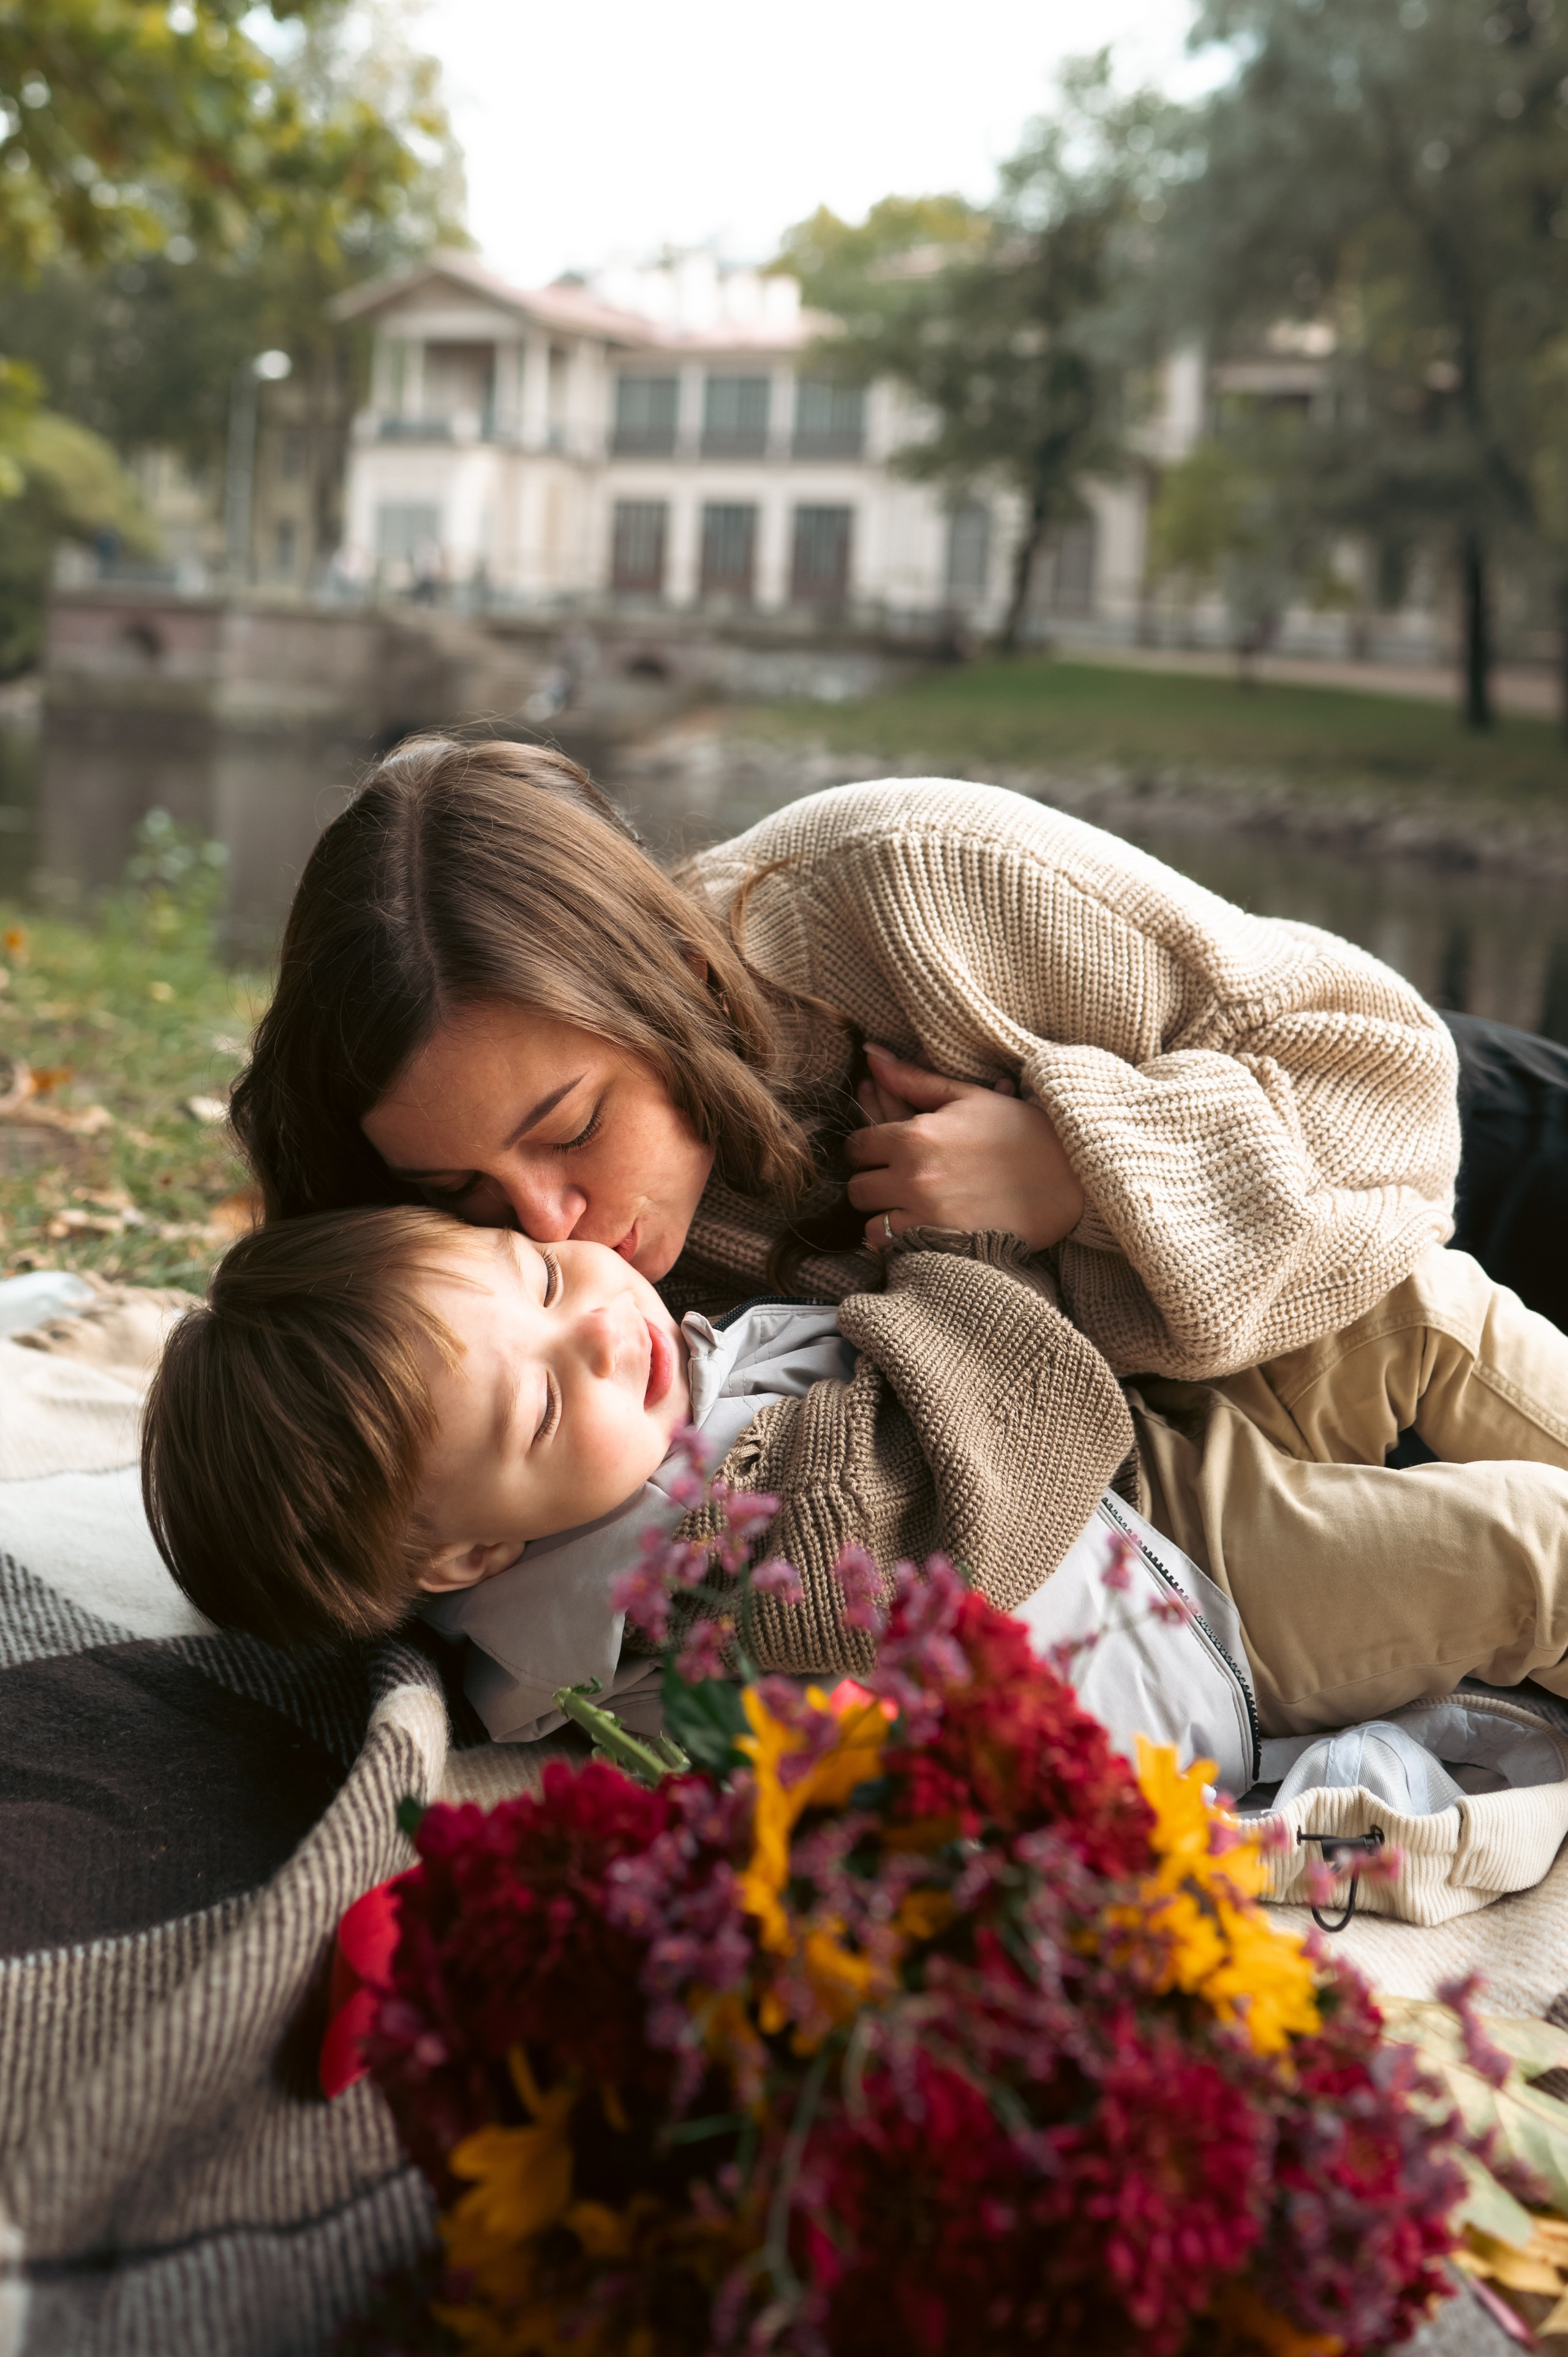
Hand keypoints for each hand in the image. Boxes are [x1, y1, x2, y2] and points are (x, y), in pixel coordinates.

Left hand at [846, 1044, 1084, 1252]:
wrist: (1072, 1178)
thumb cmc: (1021, 1132)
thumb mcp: (969, 1096)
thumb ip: (913, 1079)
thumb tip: (869, 1052)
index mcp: (917, 1134)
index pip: (856, 1145)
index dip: (865, 1149)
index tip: (880, 1154)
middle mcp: (914, 1175)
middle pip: (858, 1187)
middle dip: (872, 1183)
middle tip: (893, 1182)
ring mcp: (926, 1214)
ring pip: (871, 1223)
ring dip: (883, 1216)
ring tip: (905, 1209)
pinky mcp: (942, 1244)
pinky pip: (895, 1249)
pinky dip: (899, 1243)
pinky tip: (917, 1230)